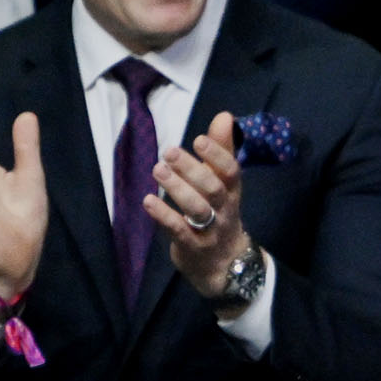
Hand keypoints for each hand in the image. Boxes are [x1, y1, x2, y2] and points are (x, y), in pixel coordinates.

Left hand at [142, 111, 249, 300]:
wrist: (225, 263)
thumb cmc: (219, 213)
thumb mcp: (224, 183)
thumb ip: (222, 150)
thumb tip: (224, 116)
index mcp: (232, 191)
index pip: (231, 171)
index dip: (217, 155)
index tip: (199, 139)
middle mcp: (225, 210)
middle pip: (213, 188)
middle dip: (192, 169)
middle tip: (168, 151)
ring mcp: (210, 230)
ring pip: (198, 209)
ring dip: (177, 189)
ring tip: (158, 170)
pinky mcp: (193, 247)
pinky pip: (179, 231)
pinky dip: (164, 215)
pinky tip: (149, 200)